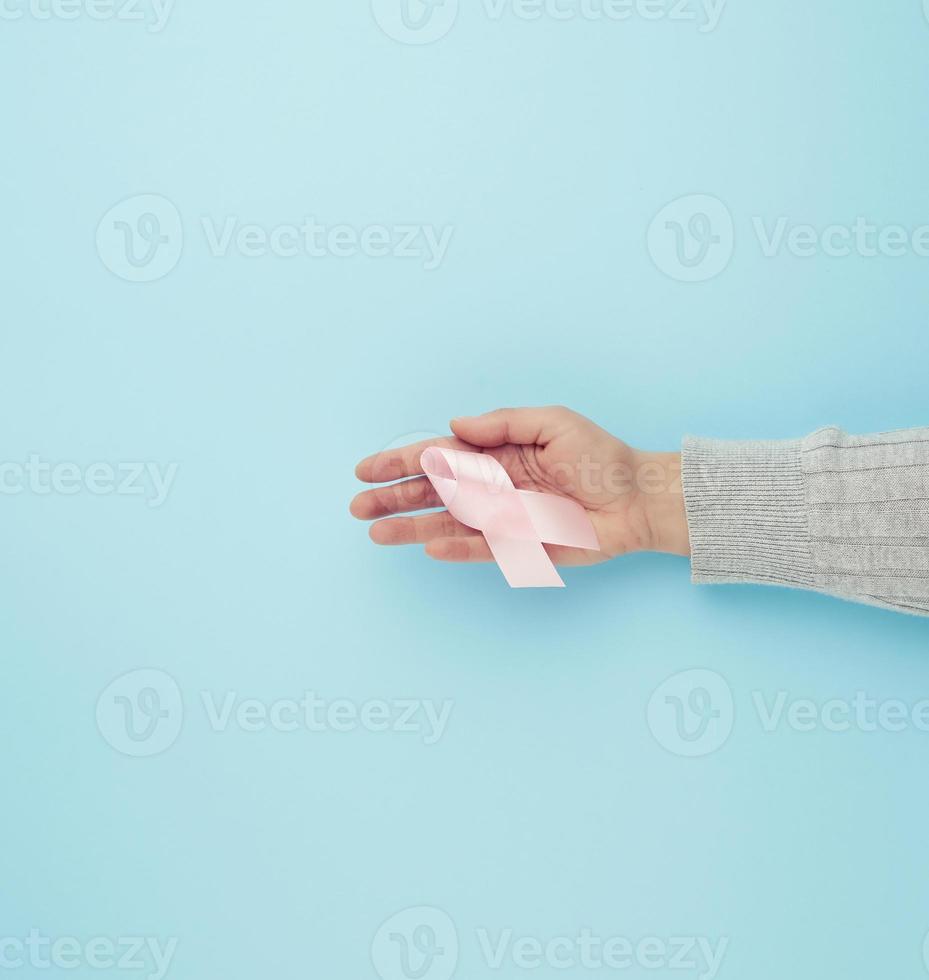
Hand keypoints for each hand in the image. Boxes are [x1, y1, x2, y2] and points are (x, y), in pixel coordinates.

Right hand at [350, 406, 689, 567]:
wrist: (637, 498)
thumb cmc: (600, 457)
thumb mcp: (552, 423)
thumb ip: (502, 424)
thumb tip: (455, 426)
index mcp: (494, 454)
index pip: (437, 456)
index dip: (400, 461)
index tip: (366, 469)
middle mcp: (491, 487)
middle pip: (431, 493)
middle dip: (393, 498)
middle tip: (357, 505)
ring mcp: (502, 518)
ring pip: (446, 524)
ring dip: (410, 528)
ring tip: (375, 532)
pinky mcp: (521, 546)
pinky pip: (481, 548)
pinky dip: (455, 548)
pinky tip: (428, 546)